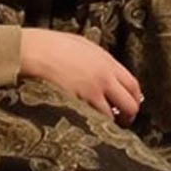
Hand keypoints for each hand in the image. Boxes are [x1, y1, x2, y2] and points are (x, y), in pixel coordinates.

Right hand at [20, 28, 142, 124]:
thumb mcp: (83, 45)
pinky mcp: (77, 103)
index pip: (133, 85)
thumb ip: (98, 60)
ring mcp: (91, 92)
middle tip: (122, 122)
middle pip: (130, 105)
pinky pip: (92, 119)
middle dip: (128, 117)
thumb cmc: (52, 45)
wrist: (34, 51)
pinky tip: (86, 124)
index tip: (131, 105)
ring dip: (108, 123)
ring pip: (111, 117)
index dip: (135, 99)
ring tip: (101, 126)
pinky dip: (92, 124)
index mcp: (107, 61)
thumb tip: (105, 71)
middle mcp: (104, 77)